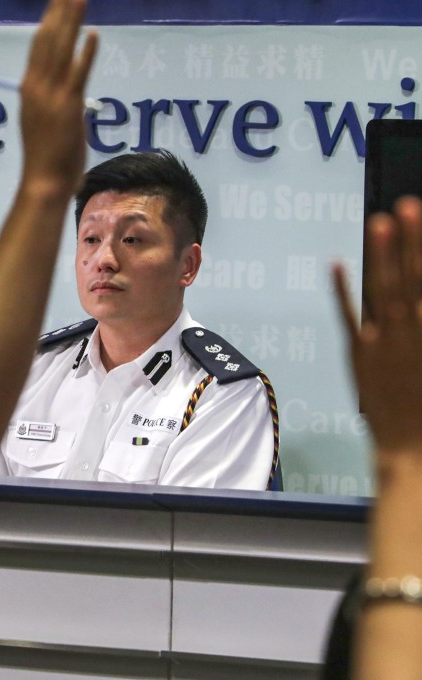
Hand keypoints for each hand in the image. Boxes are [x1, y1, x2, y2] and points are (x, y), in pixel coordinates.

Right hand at [19, 0, 97, 198]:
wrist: (43, 182)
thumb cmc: (47, 158)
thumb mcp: (46, 122)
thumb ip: (55, 102)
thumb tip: (72, 94)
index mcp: (29, 88)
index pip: (39, 46)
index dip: (49, 21)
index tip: (57, 2)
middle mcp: (36, 86)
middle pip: (47, 39)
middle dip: (58, 12)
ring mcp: (52, 95)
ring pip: (60, 50)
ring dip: (70, 22)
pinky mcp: (69, 106)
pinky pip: (78, 73)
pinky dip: (85, 53)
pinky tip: (92, 33)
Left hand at [334, 196, 421, 457]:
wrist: (413, 447)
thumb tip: (418, 299)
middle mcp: (413, 330)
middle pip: (412, 278)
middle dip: (410, 242)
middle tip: (406, 207)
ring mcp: (384, 340)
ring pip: (382, 290)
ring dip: (381, 255)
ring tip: (379, 222)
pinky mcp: (359, 353)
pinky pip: (349, 316)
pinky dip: (343, 290)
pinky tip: (338, 263)